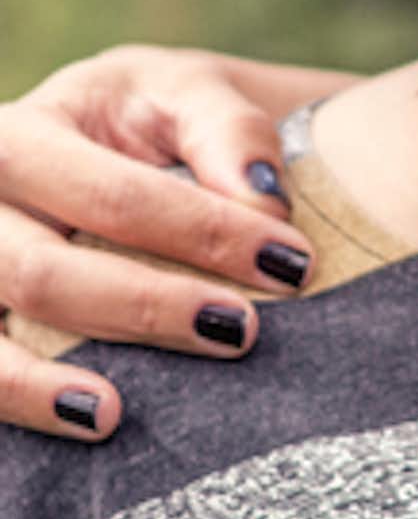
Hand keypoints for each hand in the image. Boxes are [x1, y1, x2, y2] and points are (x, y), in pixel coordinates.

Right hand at [0, 45, 351, 440]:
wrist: (106, 134)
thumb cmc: (152, 115)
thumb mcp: (189, 95)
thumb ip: (228, 132)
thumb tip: (266, 205)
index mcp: (24, 135)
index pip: (112, 197)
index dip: (203, 235)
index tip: (290, 264)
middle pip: (41, 272)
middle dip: (144, 308)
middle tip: (241, 331)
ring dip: (53, 377)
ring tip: (121, 411)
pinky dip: (20, 402)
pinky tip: (84, 423)